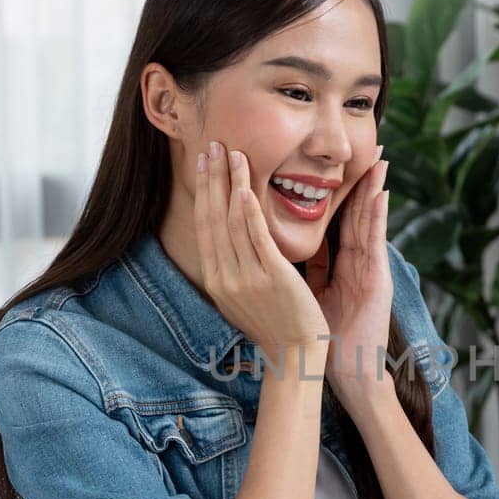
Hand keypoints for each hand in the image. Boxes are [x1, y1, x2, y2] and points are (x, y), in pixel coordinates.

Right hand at [194, 140, 328, 366]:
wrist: (295, 355)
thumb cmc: (275, 325)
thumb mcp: (242, 297)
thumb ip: (234, 268)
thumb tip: (228, 240)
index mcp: (217, 280)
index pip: (205, 225)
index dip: (203, 191)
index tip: (203, 162)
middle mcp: (226, 277)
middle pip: (213, 217)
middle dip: (211, 178)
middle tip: (212, 144)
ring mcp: (247, 277)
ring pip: (233, 221)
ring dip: (230, 183)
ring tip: (231, 152)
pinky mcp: (273, 277)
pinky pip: (256, 238)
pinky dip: (248, 211)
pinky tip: (244, 186)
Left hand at [310, 150, 390, 411]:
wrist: (347, 368)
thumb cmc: (327, 335)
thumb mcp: (313, 293)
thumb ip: (308, 269)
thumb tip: (284, 249)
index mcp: (341, 262)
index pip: (337, 217)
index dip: (336, 189)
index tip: (334, 162)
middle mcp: (358, 260)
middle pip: (356, 211)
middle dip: (361, 179)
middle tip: (370, 147)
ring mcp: (370, 267)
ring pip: (370, 219)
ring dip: (375, 187)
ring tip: (380, 159)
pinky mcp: (378, 278)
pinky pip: (375, 240)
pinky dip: (377, 215)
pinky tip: (379, 192)